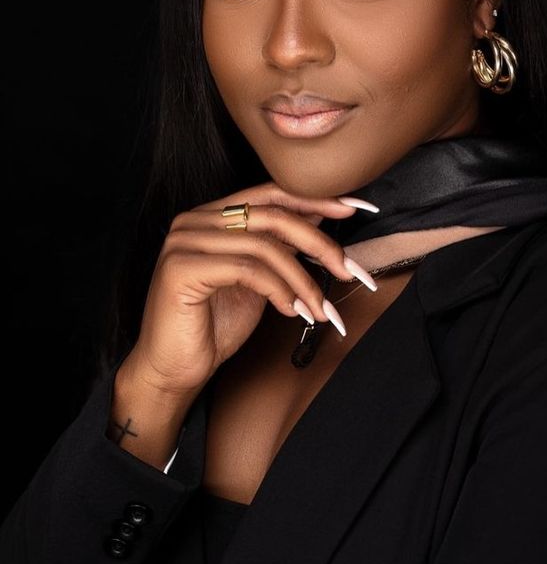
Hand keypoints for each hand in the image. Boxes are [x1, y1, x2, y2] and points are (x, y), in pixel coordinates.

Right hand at [122, 181, 375, 397]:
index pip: (271, 193)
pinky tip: (291, 311)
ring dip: (303, 280)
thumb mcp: (258, 278)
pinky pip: (248, 269)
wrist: (174, 370)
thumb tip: (322, 219)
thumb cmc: (214, 327)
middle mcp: (195, 220)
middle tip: (348, 270)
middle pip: (273, 215)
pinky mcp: (181, 268)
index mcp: (212, 215)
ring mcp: (184, 241)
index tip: (356, 207)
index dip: (315, 198)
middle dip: (318, 243)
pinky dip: (279, 290)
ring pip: (265, 245)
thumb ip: (279, 247)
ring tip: (318, 309)